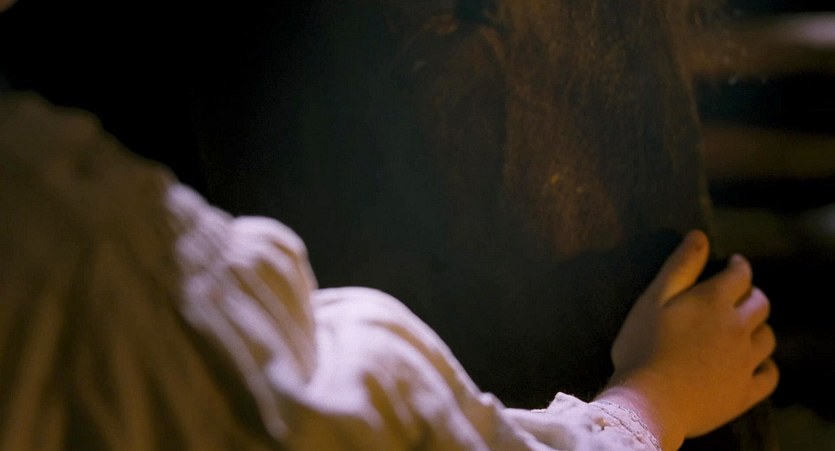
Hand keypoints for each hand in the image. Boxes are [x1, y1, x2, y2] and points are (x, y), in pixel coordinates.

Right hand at [595, 230, 777, 449]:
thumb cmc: (642, 347)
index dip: (739, 267)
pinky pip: (769, 375)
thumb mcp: (652, 299)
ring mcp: (744, 362)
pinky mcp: (744, 392)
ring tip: (745, 328)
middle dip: (752, 295)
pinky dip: (766, 365)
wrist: (648, 402)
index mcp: (713, 302)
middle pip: (760, 304)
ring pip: (767, 337)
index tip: (734, 265)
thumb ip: (679, 266)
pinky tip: (754, 364)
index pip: (739, 276)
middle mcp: (736, 328)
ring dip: (758, 328)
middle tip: (739, 296)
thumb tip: (699, 236)